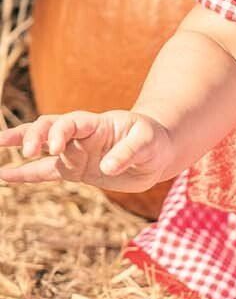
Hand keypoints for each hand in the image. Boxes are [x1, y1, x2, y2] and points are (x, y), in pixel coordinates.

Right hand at [0, 109, 176, 191]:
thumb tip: (107, 168)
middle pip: (50, 128)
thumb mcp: (148, 143)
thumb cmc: (153, 141)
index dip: (60, 133)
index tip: (56, 150)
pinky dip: (26, 174)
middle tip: (28, 150)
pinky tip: (5, 175)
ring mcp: (75, 153)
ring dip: (22, 144)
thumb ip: (128, 152)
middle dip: (35, 135)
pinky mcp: (75, 171)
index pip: (71, 123)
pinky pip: (46, 172)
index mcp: (96, 124)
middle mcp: (80, 136)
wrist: (157, 153)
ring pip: (42, 146)